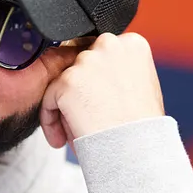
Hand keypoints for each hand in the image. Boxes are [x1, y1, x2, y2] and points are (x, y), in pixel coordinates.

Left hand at [39, 32, 164, 149]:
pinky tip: (62, 138)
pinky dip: (51, 118)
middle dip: (81, 90)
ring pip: (65, 82)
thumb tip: (101, 72)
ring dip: (67, 106)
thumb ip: (122, 70)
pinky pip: (49, 98)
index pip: (102, 54)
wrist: (136, 148)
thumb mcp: (143, 85)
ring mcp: (87, 61)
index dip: (98, 81)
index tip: (101, 102)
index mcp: (132, 43)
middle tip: (90, 116)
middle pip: (81, 65)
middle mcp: (109, 44)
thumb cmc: (142, 126)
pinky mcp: (68, 80)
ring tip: (80, 129)